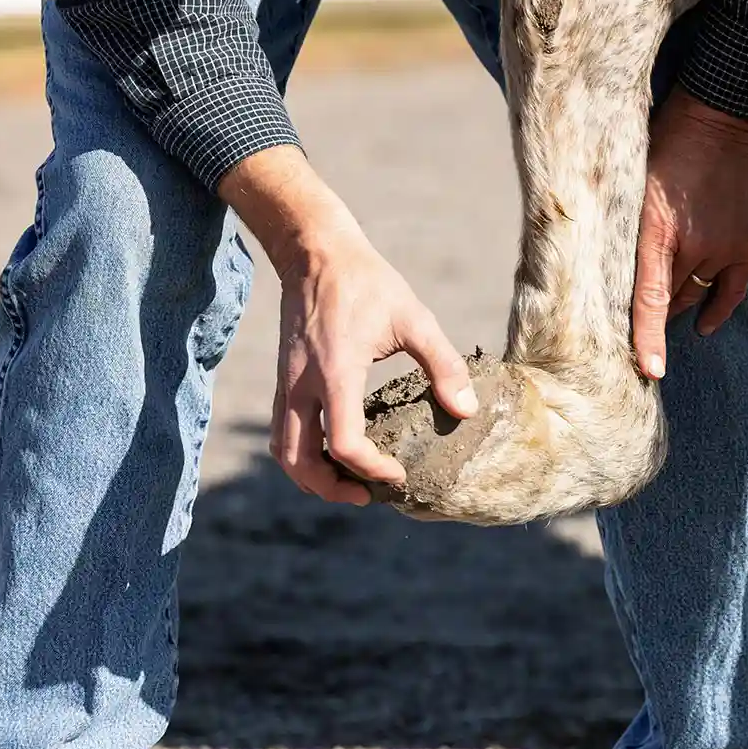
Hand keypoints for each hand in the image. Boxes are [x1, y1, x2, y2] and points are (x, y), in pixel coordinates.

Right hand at [220, 146, 476, 504]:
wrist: (315, 253)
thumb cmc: (368, 283)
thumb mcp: (415, 317)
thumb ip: (443, 364)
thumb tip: (466, 411)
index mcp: (336, 372)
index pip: (343, 443)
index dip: (371, 468)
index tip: (398, 474)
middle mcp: (302, 384)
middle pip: (298, 460)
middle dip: (331, 488)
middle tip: (367, 495)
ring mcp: (286, 384)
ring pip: (282, 451)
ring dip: (310, 476)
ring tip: (348, 483)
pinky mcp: (282, 381)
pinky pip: (282, 432)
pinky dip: (302, 455)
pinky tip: (333, 455)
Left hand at [630, 88, 747, 380]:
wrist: (717, 118)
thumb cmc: (661, 146)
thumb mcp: (628, 187)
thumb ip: (620, 227)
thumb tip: (596, 262)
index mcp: (654, 230)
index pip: (650, 299)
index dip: (648, 339)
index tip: (650, 372)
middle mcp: (691, 244)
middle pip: (668, 300)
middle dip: (649, 313)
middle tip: (629, 320)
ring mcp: (721, 245)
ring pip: (693, 296)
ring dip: (677, 305)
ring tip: (662, 308)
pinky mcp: (743, 242)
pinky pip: (731, 290)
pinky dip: (716, 310)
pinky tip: (702, 324)